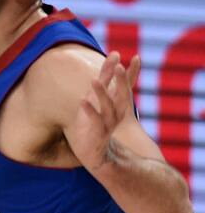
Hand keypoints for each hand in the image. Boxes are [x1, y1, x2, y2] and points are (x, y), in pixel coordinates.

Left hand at [69, 52, 139, 171]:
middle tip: (119, 65)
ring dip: (101, 94)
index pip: (124, 87)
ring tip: (94, 80)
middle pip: (122, 95)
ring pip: (108, 108)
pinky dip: (90, 111)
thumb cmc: (94, 126)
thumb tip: (110, 59)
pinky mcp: (98, 135)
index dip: (127, 73)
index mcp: (117, 106)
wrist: (95, 156)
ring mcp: (108, 125)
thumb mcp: (98, 102)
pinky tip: (82, 101)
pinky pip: (95, 121)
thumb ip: (103, 83)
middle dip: (120, 80)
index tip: (129, 56)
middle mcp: (115, 114)